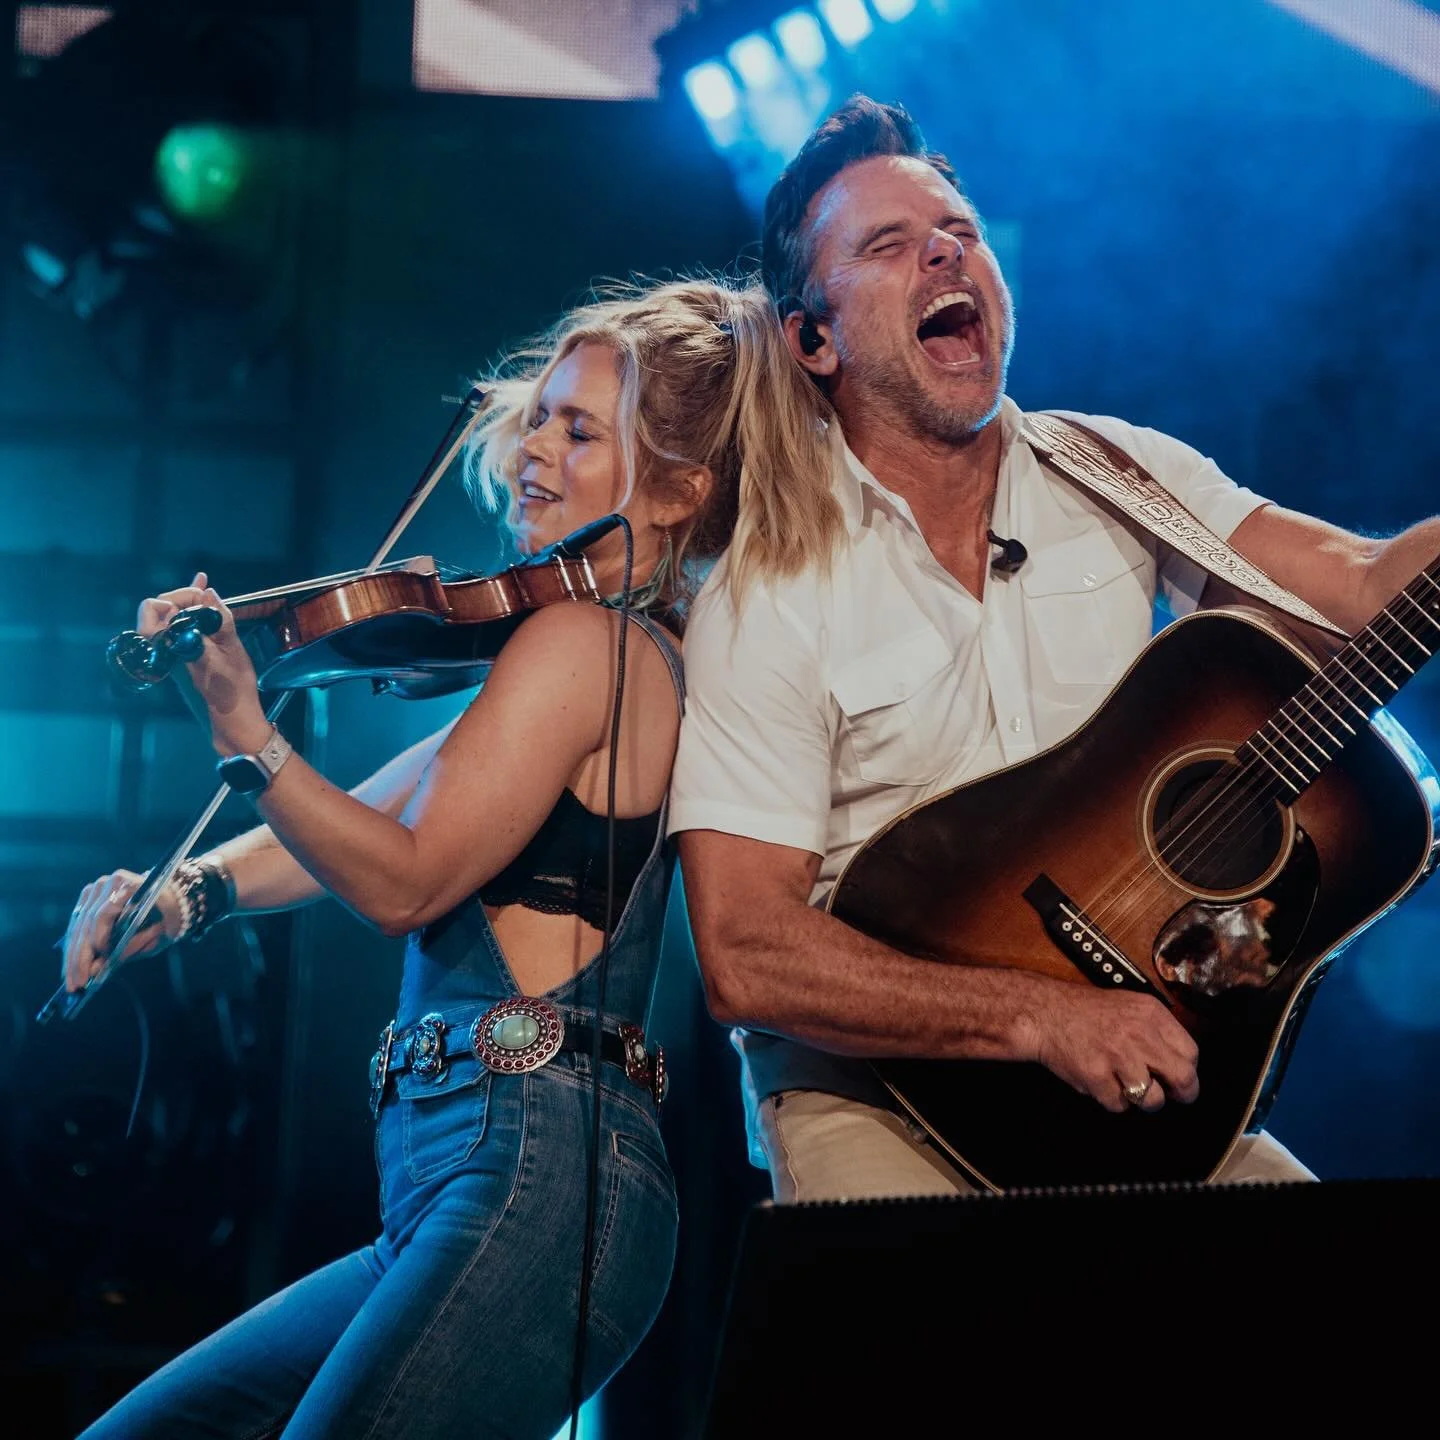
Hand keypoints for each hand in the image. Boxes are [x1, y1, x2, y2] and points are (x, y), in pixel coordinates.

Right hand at [60, 869, 182, 992]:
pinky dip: (74, 948)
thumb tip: (95, 969)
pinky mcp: (88, 898)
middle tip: (75, 983)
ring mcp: (96, 889)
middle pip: (86, 922)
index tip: (95, 964)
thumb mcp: (158, 935)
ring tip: (70, 981)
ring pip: (77, 927)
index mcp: (131, 885)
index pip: (104, 914)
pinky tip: (71, 967)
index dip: (97, 940)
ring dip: (72, 956)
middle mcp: (110, 883)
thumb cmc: (168, 916)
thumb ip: (130, 949)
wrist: (171, 897)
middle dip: (79, 956)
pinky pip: (76, 926)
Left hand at [137, 573, 268, 754]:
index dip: (183, 596)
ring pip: (169, 619)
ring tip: (205, 590)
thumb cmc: (232, 687)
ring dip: (187, 603)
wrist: (232, 719)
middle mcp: (166, 648)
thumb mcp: (231, 649)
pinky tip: (205, 600)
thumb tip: (208, 593)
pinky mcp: (182, 658)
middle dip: (182, 598)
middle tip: (207, 596)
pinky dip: (190, 615)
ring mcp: (172, 654)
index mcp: (173, 645)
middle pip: (159, 610)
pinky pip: (178, 630)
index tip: (206, 597)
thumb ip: (218, 619)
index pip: (160, 607)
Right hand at [1032, 986, 1198, 1113]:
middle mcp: (1139, 1034)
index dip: (1187, 1069)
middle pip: (1183, 1079)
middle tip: (1170, 1095)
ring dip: (1141, 1100)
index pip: (1191, 1053)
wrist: (1044, 1013)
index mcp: (1151, 1014)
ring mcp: (1118, 1056)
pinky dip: (1111, 1099)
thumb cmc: (1084, 1011)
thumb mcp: (1129, 1005)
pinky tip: (1101, 1082)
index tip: (1178, 1076)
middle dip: (1180, 1094)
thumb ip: (1156, 1030)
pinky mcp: (1097, 1076)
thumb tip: (1179, 1061)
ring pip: (1152, 1099)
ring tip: (1126, 1086)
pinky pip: (1119, 1105)